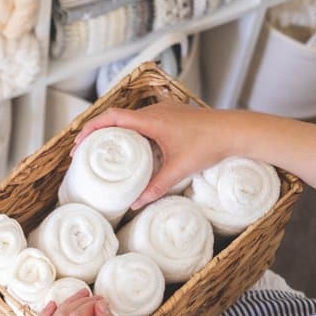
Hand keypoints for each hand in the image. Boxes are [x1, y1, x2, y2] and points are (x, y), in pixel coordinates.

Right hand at [73, 102, 245, 209]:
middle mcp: (154, 111)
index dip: (91, 128)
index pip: (111, 117)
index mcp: (151, 120)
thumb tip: (136, 204)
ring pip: (130, 118)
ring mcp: (163, 111)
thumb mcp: (179, 169)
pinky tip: (131, 147)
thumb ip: (156, 187)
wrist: (235, 130)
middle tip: (85, 151)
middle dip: (96, 132)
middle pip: (116, 117)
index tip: (79, 143)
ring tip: (103, 149)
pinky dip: (129, 131)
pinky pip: (142, 120)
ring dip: (113, 131)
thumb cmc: (210, 144)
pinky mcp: (171, 116)